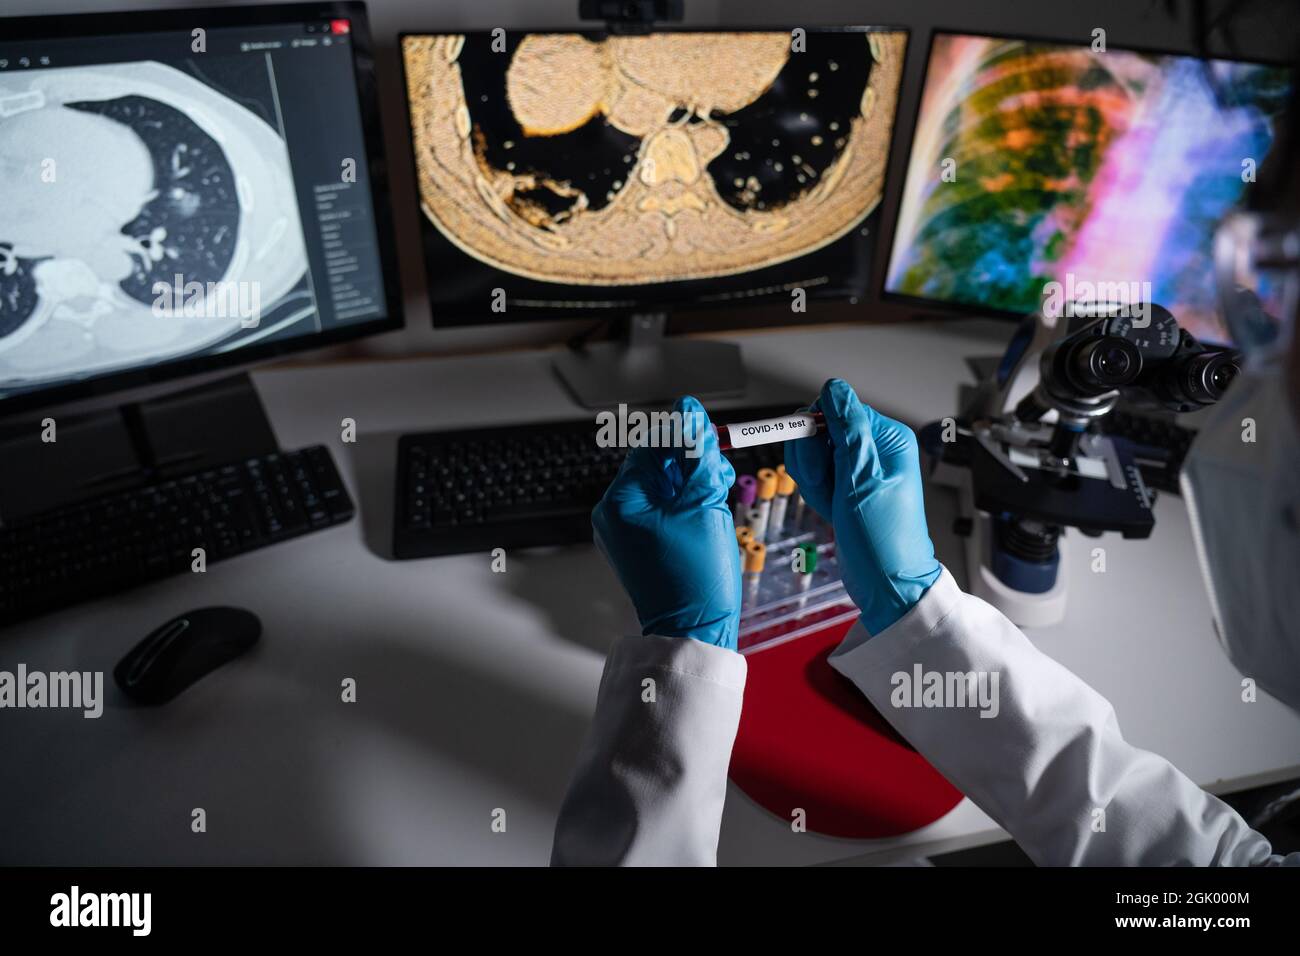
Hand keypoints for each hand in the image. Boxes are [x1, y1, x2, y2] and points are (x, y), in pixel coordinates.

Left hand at [592, 396, 741, 649]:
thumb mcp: (704, 503)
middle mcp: (613, 515)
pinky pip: (660, 511)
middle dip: (690, 464)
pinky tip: (706, 515)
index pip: (650, 447)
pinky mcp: (637, 546)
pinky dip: (684, 506)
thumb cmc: (696, 576)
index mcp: (620, 502)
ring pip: (661, 487)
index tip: (710, 433)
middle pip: (654, 466)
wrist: (693, 629)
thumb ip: (698, 454)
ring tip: (715, 498)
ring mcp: (622, 532)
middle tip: (718, 476)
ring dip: (692, 485)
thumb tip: (691, 413)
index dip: (683, 436)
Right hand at [784, 379, 941, 635]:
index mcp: (887, 438)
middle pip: (819, 431)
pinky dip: (817, 494)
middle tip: (832, 491)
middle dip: (814, 464)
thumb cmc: (883, 540)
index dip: (817, 436)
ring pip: (812, 455)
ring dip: (814, 482)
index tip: (821, 466)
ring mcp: (858, 468)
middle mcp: (874, 448)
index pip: (835, 409)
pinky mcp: (845, 485)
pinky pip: (815, 475)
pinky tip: (833, 510)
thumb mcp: (861, 481)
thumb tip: (835, 389)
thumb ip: (847, 431)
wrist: (886, 584)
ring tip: (835, 505)